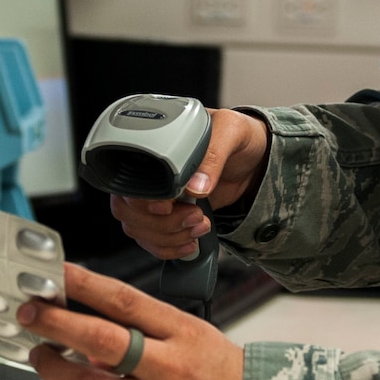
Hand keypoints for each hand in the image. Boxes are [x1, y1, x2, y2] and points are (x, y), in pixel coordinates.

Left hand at [17, 264, 243, 379]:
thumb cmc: (224, 375)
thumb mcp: (191, 333)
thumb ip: (143, 327)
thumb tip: (93, 321)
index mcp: (181, 332)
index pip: (124, 300)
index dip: (83, 283)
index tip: (54, 272)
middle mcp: (167, 368)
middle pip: (100, 341)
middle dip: (55, 323)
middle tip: (29, 312)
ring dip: (53, 367)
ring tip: (39, 353)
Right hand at [111, 107, 269, 258]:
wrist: (253, 160)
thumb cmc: (238, 136)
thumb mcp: (231, 132)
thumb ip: (214, 155)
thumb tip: (195, 185)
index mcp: (152, 144)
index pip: (127, 177)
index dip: (142, 198)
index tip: (167, 207)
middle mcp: (145, 172)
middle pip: (126, 208)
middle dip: (161, 223)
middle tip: (195, 216)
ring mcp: (153, 196)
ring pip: (136, 228)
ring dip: (168, 237)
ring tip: (200, 226)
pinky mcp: (165, 216)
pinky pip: (150, 240)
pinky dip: (168, 248)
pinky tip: (190, 242)